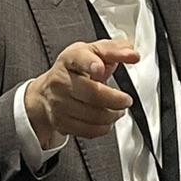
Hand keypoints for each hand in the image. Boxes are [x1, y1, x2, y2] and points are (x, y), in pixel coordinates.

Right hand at [24, 39, 139, 149]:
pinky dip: (104, 127)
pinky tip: (106, 120)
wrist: (48, 91)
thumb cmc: (74, 70)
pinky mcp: (61, 122)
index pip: (79, 59)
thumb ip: (115, 50)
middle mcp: (61, 81)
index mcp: (70, 59)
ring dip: (112, 115)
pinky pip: (89, 130)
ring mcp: (59, 103)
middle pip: (92, 93)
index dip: (90, 63)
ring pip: (93, 115)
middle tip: (126, 100)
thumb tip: (132, 55)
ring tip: (117, 109)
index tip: (101, 69)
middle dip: (115, 99)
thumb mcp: (93, 52)